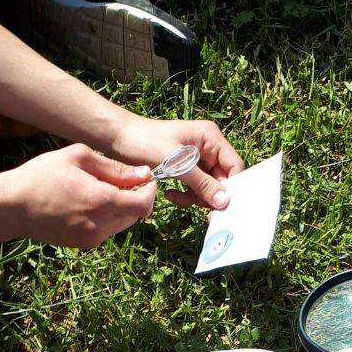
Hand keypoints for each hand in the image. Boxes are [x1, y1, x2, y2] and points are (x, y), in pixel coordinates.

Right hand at [0, 144, 155, 248]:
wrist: (11, 207)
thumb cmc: (41, 175)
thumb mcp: (77, 157)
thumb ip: (114, 167)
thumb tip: (143, 173)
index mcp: (100, 200)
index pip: (144, 204)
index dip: (150, 191)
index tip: (145, 178)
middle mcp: (100, 224)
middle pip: (137, 215)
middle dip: (136, 196)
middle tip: (122, 179)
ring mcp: (92, 238)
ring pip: (123, 223)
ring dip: (122, 206)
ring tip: (100, 189)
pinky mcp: (85, 244)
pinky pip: (107, 229)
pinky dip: (107, 216)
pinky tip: (88, 202)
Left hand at [110, 116, 244, 209]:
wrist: (116, 138)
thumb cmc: (144, 142)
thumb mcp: (176, 165)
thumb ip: (202, 183)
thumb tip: (224, 202)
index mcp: (211, 138)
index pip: (234, 166)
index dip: (232, 187)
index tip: (222, 207)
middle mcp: (208, 147)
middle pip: (223, 179)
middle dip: (210, 196)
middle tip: (202, 214)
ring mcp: (197, 159)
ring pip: (209, 187)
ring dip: (196, 198)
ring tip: (176, 199)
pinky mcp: (185, 169)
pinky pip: (195, 188)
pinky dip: (186, 196)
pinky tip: (170, 196)